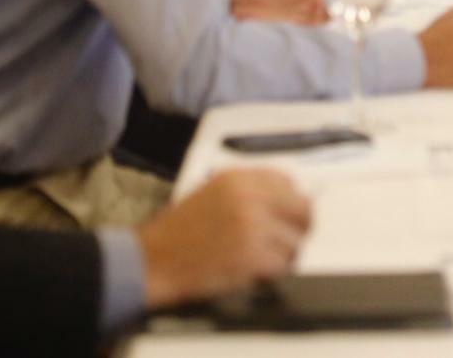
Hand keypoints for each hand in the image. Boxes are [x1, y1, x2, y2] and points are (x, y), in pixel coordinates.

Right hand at [137, 168, 311, 308]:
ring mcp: (251, 227)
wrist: (150, 262)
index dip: (290, 201)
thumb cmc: (175, 233)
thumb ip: (248, 191)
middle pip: (302, 209)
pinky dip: (272, 273)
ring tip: (259, 259)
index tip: (288, 212)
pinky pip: (281, 266)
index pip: (287, 181)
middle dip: (298, 227)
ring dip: (283, 254)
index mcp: (237, 179)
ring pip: (294, 242)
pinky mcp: (251, 257)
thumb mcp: (210, 194)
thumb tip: (285, 199)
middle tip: (287, 240)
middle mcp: (248, 198)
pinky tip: (253, 272)